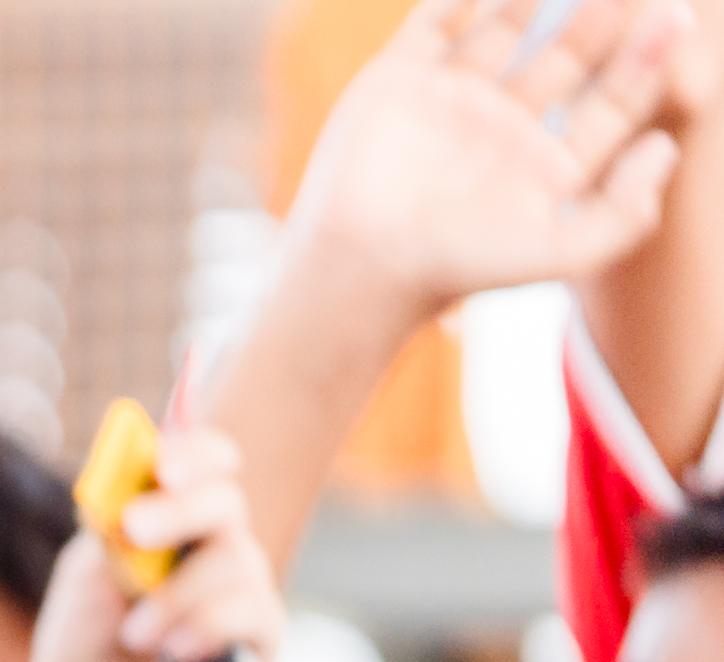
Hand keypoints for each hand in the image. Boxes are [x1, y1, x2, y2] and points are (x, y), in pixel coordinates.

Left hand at [35, 425, 287, 661]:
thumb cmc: (86, 653)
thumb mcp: (81, 590)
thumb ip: (104, 541)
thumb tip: (121, 496)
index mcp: (168, 520)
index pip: (200, 465)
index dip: (191, 455)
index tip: (163, 463)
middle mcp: (213, 544)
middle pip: (223, 501)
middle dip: (180, 510)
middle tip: (137, 526)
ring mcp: (243, 588)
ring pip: (234, 561)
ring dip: (175, 597)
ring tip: (135, 638)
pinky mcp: (261, 637)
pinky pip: (251, 614)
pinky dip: (208, 627)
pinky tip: (174, 653)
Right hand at [285, 0, 685, 315]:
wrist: (357, 267)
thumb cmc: (458, 269)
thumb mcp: (562, 253)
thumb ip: (626, 212)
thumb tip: (666, 146)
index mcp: (545, 162)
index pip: (611, 99)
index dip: (645, 60)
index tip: (672, 20)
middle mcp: (504, 125)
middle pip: (570, 52)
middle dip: (604, 14)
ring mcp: (451, 99)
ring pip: (508, 27)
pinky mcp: (397, 81)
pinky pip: (435, 21)